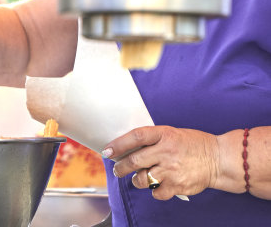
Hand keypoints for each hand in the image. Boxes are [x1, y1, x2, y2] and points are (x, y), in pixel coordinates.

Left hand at [104, 126, 219, 199]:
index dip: (118, 144)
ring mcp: (172, 170)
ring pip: (142, 179)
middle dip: (121, 167)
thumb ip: (153, 140)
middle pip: (134, 161)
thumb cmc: (194, 144)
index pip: (135, 137)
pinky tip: (158, 186)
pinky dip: (154, 191)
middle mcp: (166, 152)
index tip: (107, 151)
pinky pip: (156, 193)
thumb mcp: (172, 133)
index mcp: (164, 135)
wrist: (220, 159)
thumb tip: (128, 148)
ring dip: (137, 180)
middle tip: (118, 170)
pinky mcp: (178, 185)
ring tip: (138, 178)